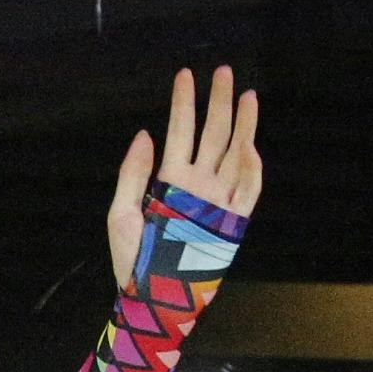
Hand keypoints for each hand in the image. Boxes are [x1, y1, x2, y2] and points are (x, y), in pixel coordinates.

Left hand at [104, 63, 262, 292]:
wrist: (154, 300)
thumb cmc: (133, 261)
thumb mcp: (121, 214)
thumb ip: (133, 174)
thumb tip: (144, 133)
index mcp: (170, 180)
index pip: (180, 132)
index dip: (184, 103)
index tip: (185, 75)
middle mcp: (197, 186)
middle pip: (213, 135)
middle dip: (218, 103)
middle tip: (223, 71)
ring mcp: (217, 202)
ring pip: (235, 155)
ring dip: (242, 125)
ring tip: (247, 95)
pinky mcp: (233, 223)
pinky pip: (248, 191)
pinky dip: (251, 169)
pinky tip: (249, 143)